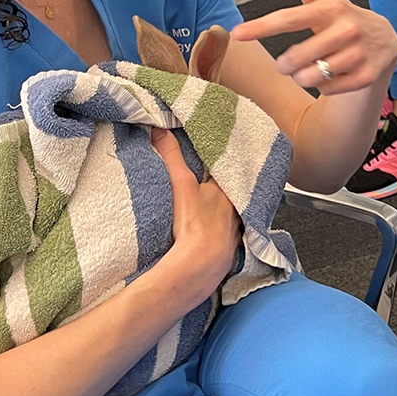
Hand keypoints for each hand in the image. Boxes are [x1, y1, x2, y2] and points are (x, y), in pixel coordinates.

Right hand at [150, 126, 238, 298]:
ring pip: (232, 216)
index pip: (227, 173)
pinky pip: (228, 238)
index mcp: (228, 192)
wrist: (200, 264)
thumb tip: (161, 131)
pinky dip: (222, 235)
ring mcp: (234, 232)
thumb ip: (171, 157)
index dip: (220, 167)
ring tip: (213, 212)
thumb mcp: (181, 184)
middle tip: (213, 189)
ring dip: (224, 214)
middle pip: (231, 195)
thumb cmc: (194, 223)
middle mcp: (236, 210)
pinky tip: (214, 238)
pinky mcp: (229, 251)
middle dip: (223, 191)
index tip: (215, 162)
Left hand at [228, 0, 396, 92]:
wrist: (387, 42)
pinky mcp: (366, 76)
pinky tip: (332, 76)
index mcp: (332, 8)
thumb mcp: (327, 3)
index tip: (238, 33)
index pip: (289, 18)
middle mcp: (347, 29)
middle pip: (295, 56)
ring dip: (303, 76)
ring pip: (310, 76)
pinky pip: (328, 89)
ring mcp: (359, 54)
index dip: (261, 27)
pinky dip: (324, 86)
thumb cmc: (346, 22)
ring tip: (311, 69)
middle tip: (289, 62)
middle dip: (285, 64)